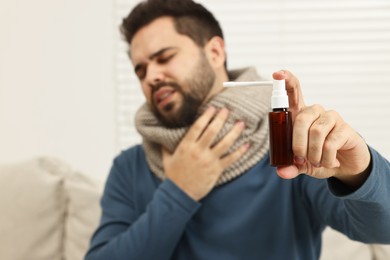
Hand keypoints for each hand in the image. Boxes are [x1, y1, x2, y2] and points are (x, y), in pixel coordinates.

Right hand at [162, 106, 248, 200]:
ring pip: (225, 143)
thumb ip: (165, 147)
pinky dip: (240, 151)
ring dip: (234, 132)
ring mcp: (209, 160)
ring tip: (241, 123)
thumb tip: (162, 138)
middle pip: (213, 131)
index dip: (206, 116)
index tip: (213, 108)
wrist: (180, 194)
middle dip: (221, 119)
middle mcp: (198, 151)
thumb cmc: (173, 176)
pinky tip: (247, 144)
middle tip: (227, 110)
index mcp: (186, 146)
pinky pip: (231, 158)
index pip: (198, 126)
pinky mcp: (216, 170)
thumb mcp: (167, 159)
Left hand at [272, 70, 370, 188]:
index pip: (293, 92)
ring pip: (315, 132)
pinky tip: (330, 161)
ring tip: (316, 162)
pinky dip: (326, 158)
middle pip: (301, 118)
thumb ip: (290, 166)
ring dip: (313, 154)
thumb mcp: (301, 165)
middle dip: (297, 144)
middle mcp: (314, 111)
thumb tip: (281, 171)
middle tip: (300, 159)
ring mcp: (330, 117)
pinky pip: (329, 143)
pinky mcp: (344, 127)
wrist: (344, 165)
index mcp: (300, 115)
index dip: (286, 81)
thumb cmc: (318, 157)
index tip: (277, 73)